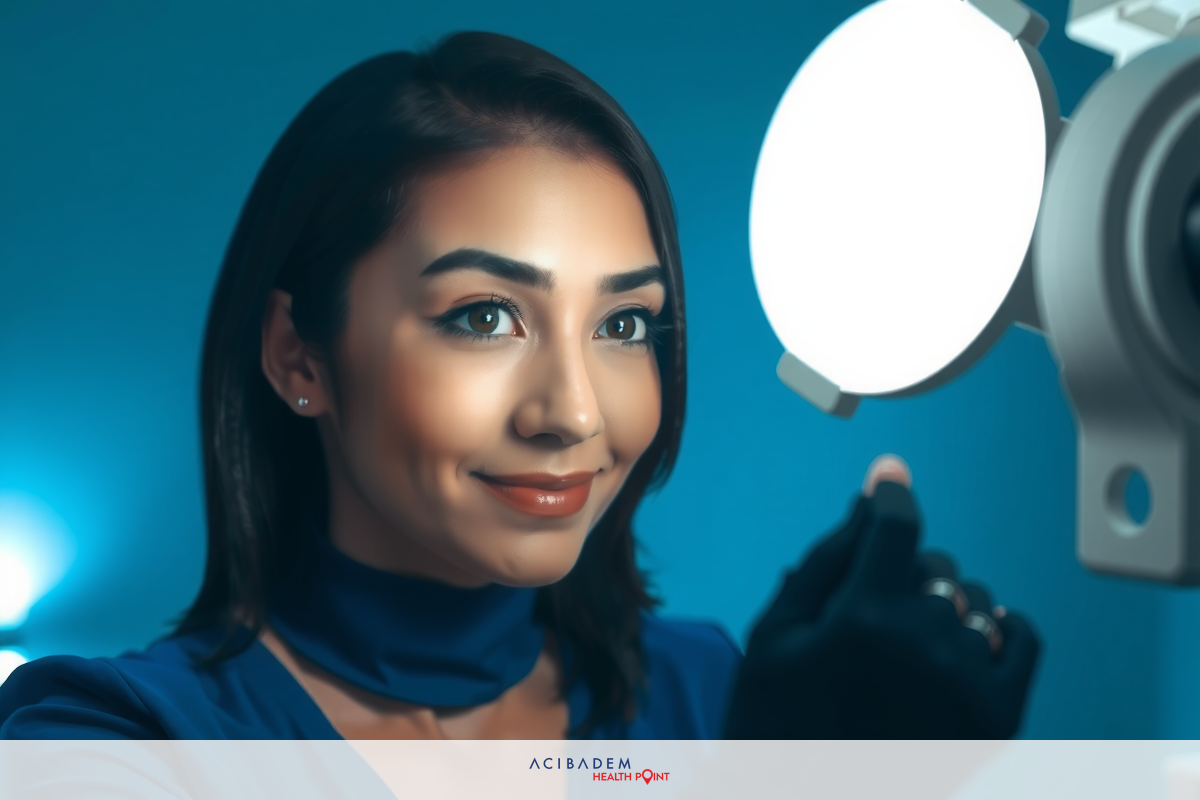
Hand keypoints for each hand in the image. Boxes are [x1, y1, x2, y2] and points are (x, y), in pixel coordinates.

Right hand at [723, 455, 1040, 738]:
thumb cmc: (776, 723)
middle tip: (867, 618)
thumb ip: (825, 560)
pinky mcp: (999, 717)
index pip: (896, 522)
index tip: (890, 480)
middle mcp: (925, 642)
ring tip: (906, 647)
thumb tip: (869, 500)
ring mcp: (968, 681)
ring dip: (942, 605)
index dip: (892, 493)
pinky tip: (963, 641)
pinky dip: (998, 627)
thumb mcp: (774, 635)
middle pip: (932, 562)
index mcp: (862, 617)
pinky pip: (1021, 638)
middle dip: (901, 572)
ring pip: (972, 599)